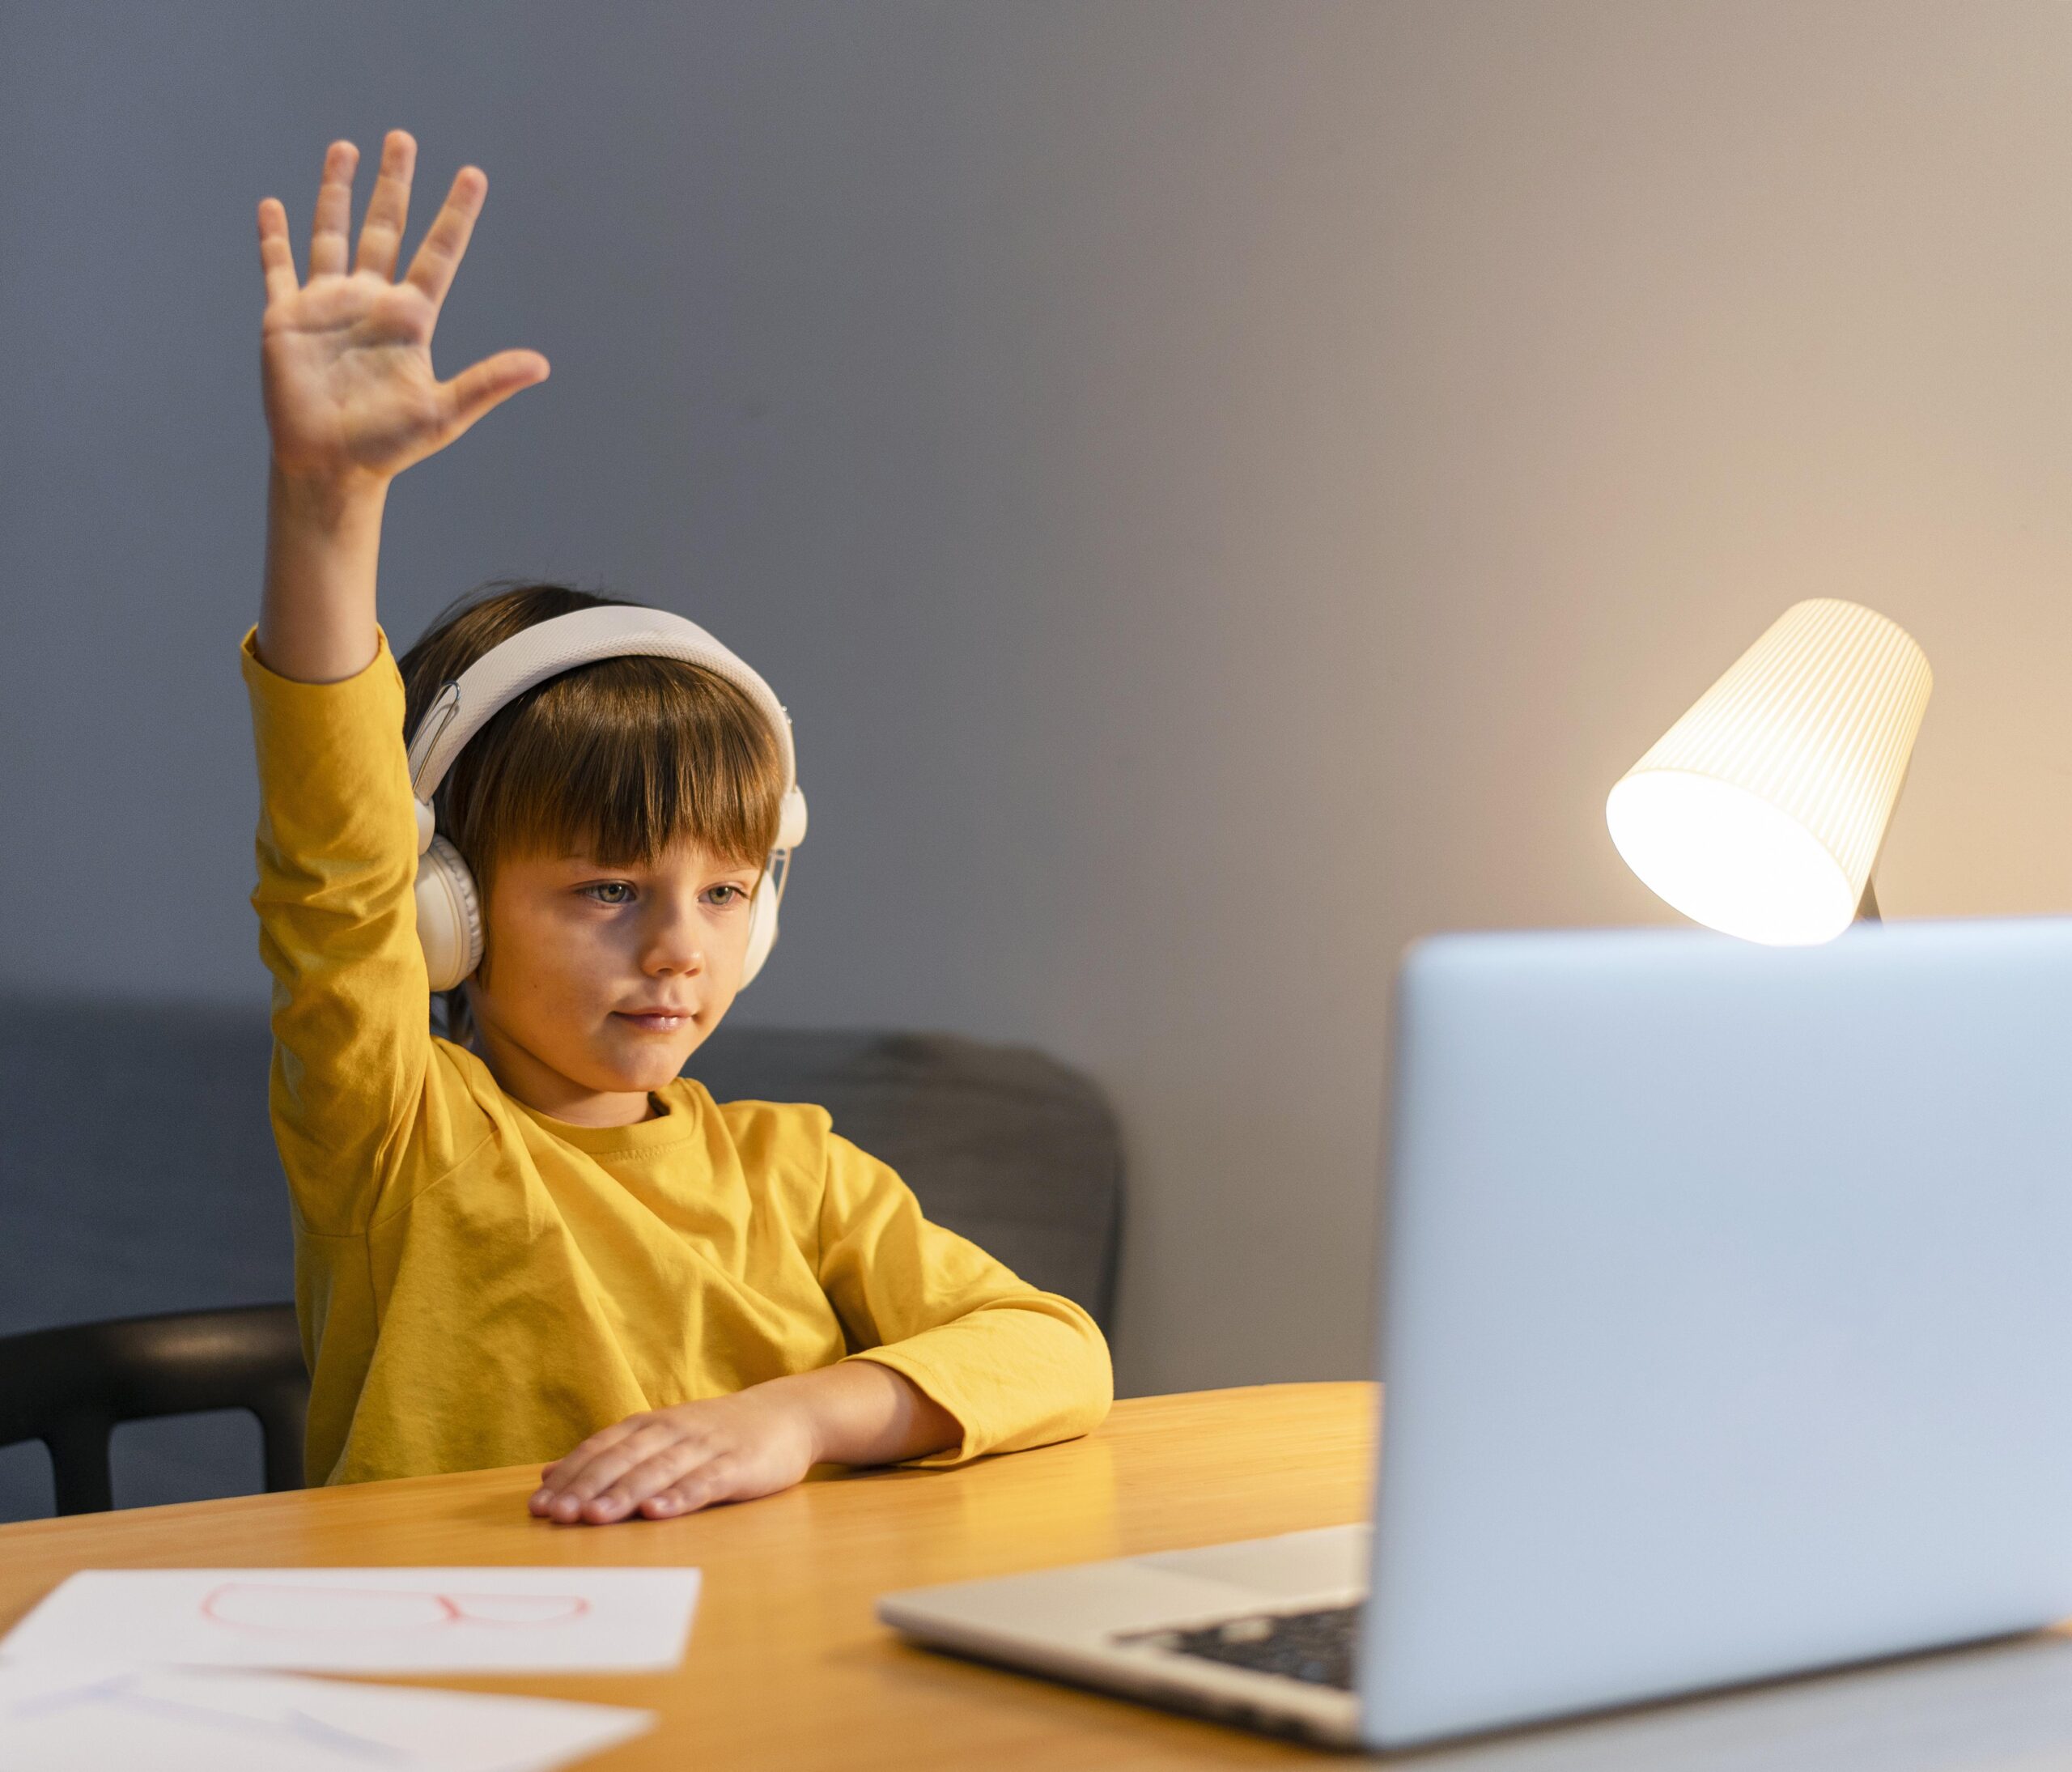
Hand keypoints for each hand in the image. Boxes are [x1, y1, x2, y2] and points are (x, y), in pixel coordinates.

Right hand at [256, 130, 547, 489]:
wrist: (331, 466)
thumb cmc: (389, 445)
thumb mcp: (444, 412)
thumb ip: (488, 383)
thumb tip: (541, 365)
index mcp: (410, 319)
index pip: (438, 253)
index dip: (456, 214)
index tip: (474, 175)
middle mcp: (371, 302)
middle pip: (386, 228)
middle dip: (394, 184)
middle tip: (403, 138)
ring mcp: (328, 306)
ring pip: (333, 233)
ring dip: (337, 192)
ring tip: (346, 148)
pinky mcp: (287, 317)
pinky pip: (279, 267)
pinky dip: (273, 237)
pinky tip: (273, 205)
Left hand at [530, 1388, 819, 1525]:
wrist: (787, 1414)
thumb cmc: (715, 1434)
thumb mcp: (658, 1437)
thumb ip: (607, 1455)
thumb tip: (548, 1474)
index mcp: (650, 1426)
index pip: (601, 1448)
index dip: (570, 1476)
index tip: (539, 1506)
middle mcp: (673, 1432)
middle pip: (623, 1459)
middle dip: (587, 1487)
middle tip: (557, 1516)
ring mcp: (706, 1447)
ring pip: (658, 1470)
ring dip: (624, 1494)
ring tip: (595, 1518)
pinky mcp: (737, 1465)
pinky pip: (705, 1482)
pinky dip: (680, 1496)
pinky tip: (658, 1513)